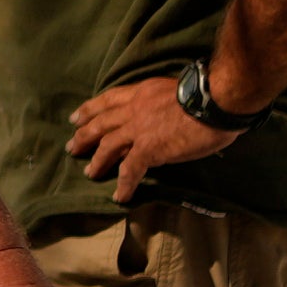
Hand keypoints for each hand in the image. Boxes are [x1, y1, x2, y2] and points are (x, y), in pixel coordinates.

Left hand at [67, 74, 235, 191]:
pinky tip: (120, 196)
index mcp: (140, 93)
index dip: (89, 109)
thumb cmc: (204, 94)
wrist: (213, 102)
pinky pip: (130, 170)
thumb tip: (155, 114)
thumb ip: (156, 102)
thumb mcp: (170, 91)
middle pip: (100, 123)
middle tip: (72, 147)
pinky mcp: (149, 149)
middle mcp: (133, 109)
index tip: (76, 118)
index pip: (107, 100)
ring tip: (90, 173)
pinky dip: (124, 185)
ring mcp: (138, 130)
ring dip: (98, 161)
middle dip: (84, 136)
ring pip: (108, 146)